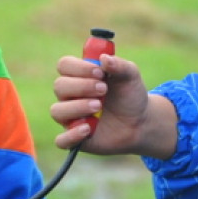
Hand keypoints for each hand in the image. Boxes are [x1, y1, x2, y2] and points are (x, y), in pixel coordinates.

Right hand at [50, 54, 176, 158]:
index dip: (79, 67)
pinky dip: (72, 135)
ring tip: (98, 106)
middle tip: (104, 89)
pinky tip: (88, 129)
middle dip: (81, 86)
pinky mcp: (75, 138)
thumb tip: (104, 58)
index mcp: (80, 76)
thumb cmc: (130, 95)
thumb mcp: (131, 76)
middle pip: (59, 86)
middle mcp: (71, 95)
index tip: (100, 72)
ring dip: (77, 107)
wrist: (140, 122)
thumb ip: (119, 65)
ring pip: (57, 111)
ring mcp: (70, 117)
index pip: (64, 65)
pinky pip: (61, 140)